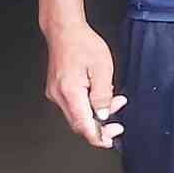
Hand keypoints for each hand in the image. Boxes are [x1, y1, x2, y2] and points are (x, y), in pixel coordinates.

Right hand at [43, 24, 125, 148]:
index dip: (96, 136)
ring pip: (77, 115)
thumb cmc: (83, 44)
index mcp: (69, 91)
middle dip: (100, 127)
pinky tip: (101, 96)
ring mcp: (56, 93)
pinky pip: (74, 105)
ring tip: (115, 101)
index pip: (82, 125)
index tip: (109, 141)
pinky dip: (89, 106)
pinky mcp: (58, 89)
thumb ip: (103, 95)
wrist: (64, 31)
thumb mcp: (102, 68)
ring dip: (97, 114)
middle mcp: (58, 95)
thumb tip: (104, 115)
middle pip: (79, 123)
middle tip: (118, 125)